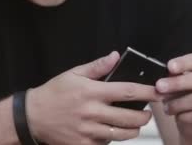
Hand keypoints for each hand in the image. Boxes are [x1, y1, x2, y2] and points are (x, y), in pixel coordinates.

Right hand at [26, 51, 160, 144]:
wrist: (33, 116)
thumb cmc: (54, 92)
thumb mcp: (73, 74)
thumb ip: (97, 67)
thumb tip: (115, 56)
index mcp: (91, 92)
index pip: (127, 92)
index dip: (146, 93)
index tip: (158, 92)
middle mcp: (92, 112)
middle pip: (130, 117)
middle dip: (145, 116)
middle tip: (148, 112)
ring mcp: (88, 131)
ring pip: (122, 134)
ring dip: (134, 129)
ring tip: (135, 123)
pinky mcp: (83, 144)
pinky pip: (107, 143)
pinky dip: (113, 138)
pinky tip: (112, 131)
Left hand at [155, 53, 191, 141]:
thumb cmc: (185, 95)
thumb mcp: (177, 83)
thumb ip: (171, 79)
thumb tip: (159, 82)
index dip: (183, 63)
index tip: (169, 67)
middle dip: (176, 83)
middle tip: (160, 87)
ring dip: (176, 103)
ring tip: (166, 107)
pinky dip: (184, 116)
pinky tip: (178, 116)